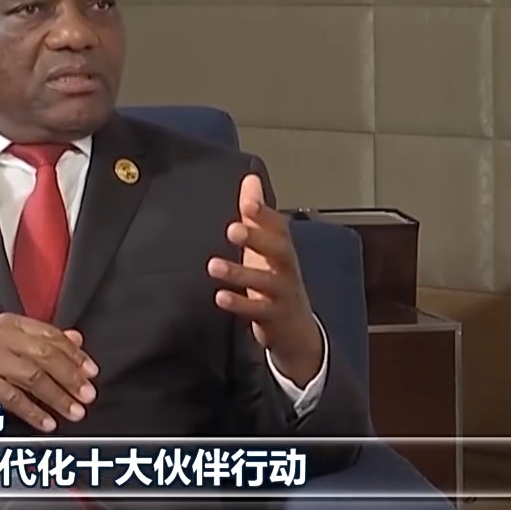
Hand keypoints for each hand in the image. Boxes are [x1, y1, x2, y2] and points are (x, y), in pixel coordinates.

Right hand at [0, 314, 98, 432]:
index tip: (91, 370)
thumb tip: (75, 338)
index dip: (74, 354)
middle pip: (47, 355)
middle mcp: (0, 337)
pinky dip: (34, 413)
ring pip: (35, 378)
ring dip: (59, 397)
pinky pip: (14, 399)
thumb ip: (35, 336)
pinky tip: (47, 422)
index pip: (50, 335)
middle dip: (72, 376)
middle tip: (89, 393)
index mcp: (7, 322)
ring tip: (76, 411)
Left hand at [207, 174, 322, 385]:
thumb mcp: (267, 247)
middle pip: (279, 250)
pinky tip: (220, 297)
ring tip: (213, 266)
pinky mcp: (273, 318)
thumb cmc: (275, 280)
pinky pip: (258, 310)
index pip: (279, 227)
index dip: (265, 213)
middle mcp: (286, 269)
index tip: (247, 200)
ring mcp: (282, 294)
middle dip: (257, 238)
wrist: (297, 330)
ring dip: (239, 273)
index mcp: (283, 249)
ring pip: (266, 282)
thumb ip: (256, 215)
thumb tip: (250, 178)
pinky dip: (240, 304)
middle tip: (232, 228)